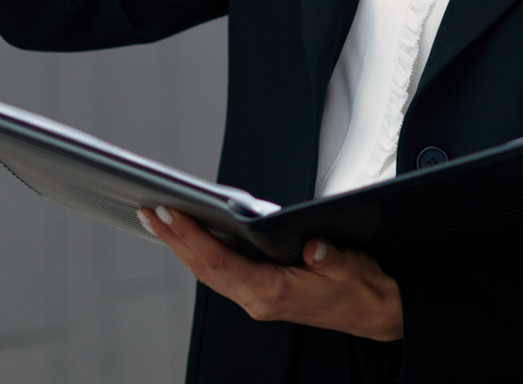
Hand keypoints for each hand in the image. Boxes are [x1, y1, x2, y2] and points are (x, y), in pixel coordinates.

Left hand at [140, 206, 402, 341]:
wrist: (374, 311)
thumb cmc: (361, 288)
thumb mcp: (352, 268)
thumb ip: (331, 258)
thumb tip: (313, 246)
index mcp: (274, 292)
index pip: (220, 263)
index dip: (191, 238)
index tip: (169, 215)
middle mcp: (258, 299)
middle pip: (204, 269)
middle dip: (174, 240)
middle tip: (149, 211)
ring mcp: (257, 299)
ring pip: (209, 272)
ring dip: (183, 247)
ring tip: (161, 221)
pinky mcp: (261, 293)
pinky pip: (221, 273)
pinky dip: (202, 253)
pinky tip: (193, 237)